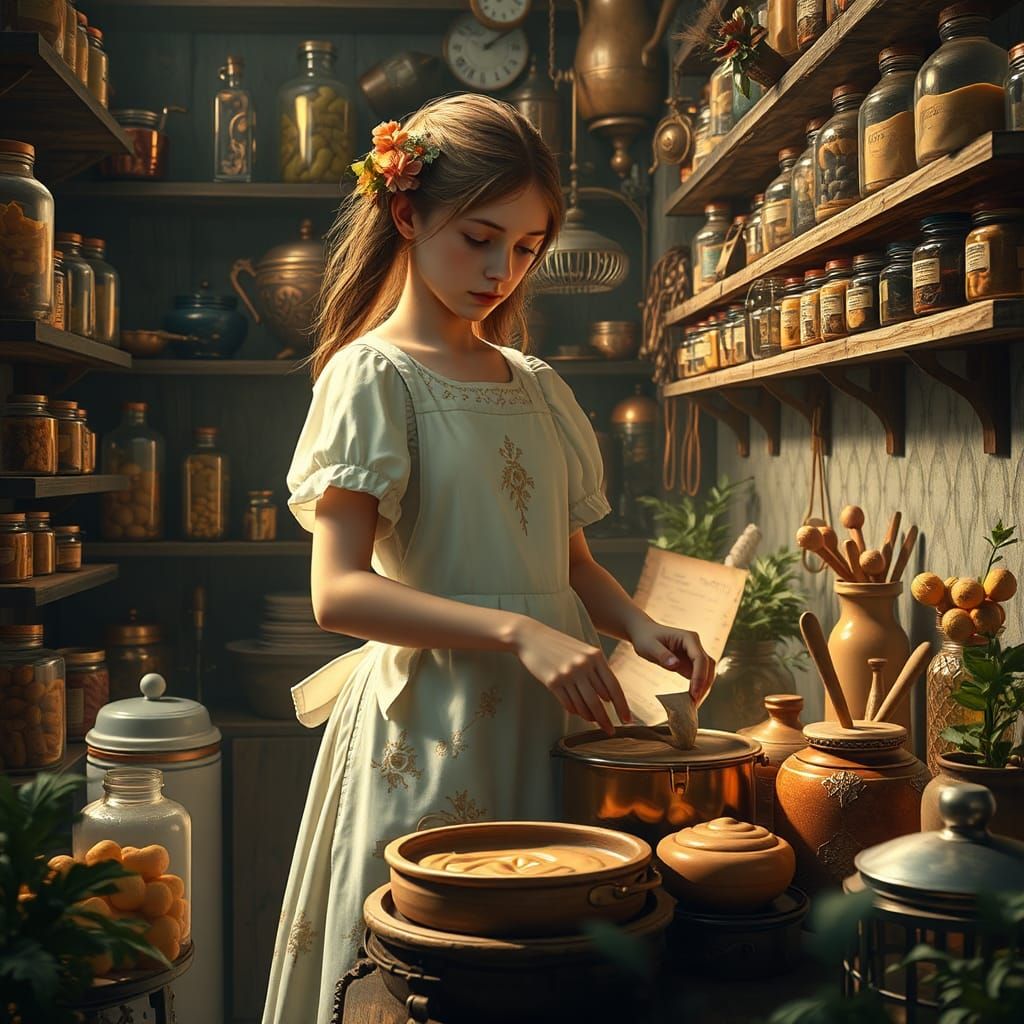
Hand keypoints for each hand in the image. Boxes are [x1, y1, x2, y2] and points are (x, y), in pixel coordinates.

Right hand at [508, 616, 632, 733]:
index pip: (614, 687)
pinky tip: (577, 712)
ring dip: (590, 717)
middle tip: (610, 730)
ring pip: (583, 705)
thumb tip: (607, 698)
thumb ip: (597, 671)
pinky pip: (568, 704)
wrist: (531, 636)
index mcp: (595, 656)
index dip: (622, 706)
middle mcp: (583, 665)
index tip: (626, 720)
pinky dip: (574, 710)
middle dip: (606, 719)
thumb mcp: (583, 651)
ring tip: (593, 721)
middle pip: (599, 701)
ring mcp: (567, 674)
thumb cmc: (559, 644)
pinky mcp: (552, 682)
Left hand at [628, 618, 715, 705]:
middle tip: (694, 704)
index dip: (699, 677)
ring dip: (703, 689)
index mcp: (689, 638)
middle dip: (703, 686)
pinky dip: (697, 688)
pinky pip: (699, 677)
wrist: (644, 633)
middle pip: (708, 667)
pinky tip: (690, 700)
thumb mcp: (649, 646)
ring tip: (693, 705)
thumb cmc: (646, 637)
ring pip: (707, 673)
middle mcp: (695, 646)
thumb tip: (676, 665)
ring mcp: (694, 655)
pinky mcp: (691, 663)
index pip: (700, 658)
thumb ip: (662, 655)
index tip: (693, 694)